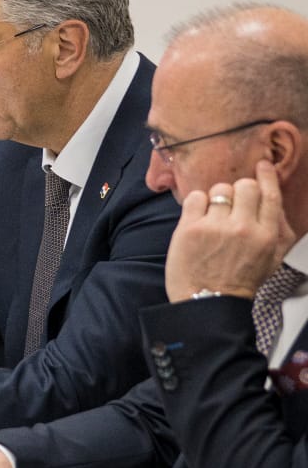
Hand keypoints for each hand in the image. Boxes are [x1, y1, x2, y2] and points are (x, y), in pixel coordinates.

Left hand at [166, 159, 293, 300]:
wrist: (208, 301)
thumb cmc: (240, 281)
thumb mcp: (271, 258)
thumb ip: (278, 229)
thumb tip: (273, 199)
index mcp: (266, 235)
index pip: (270, 195)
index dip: (266, 176)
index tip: (262, 165)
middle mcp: (243, 228)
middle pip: (244, 186)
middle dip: (239, 190)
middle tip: (231, 205)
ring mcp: (215, 227)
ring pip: (219, 190)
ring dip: (217, 199)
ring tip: (213, 216)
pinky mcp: (189, 228)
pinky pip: (195, 197)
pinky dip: (196, 203)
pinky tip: (198, 218)